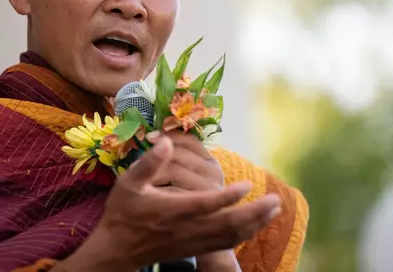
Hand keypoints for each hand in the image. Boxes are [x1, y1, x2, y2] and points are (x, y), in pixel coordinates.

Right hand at [54, 137, 281, 271]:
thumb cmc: (122, 212)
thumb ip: (148, 163)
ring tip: (274, 211)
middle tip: (276, 200)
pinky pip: (224, 245)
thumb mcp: (128, 183)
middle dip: (255, 213)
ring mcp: (193, 241)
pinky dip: (243, 235)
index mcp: (173, 210)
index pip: (207, 204)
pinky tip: (254, 226)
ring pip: (230, 236)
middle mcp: (187, 228)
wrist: (116, 250)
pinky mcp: (194, 249)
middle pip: (228, 224)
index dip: (230, 197)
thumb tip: (166, 142)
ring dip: (255, 224)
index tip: (247, 186)